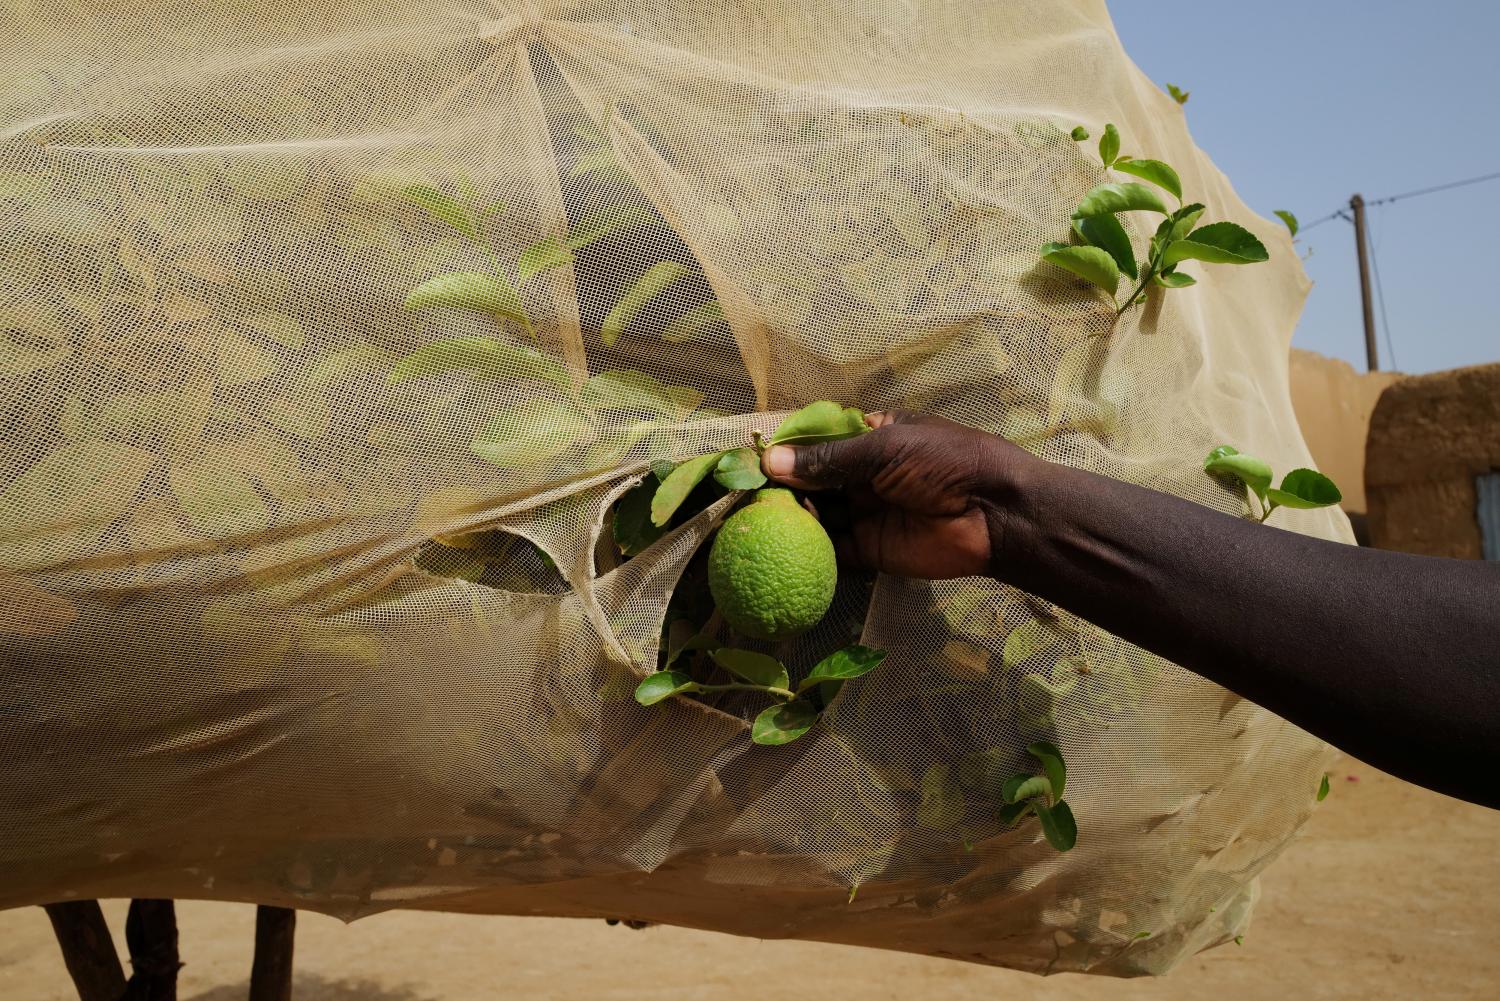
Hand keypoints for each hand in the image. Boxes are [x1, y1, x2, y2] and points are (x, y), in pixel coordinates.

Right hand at [760, 410, 1026, 579]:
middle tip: (745, 495)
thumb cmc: (945, 463)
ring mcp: (866, 513)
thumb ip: (828, 459)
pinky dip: (810, 550)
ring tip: (752, 521)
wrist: (995, 515)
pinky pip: (833, 550)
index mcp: (872, 438)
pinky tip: (780, 547)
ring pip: (818, 515)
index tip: (751, 458)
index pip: (820, 442)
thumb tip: (770, 462)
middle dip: (783, 487)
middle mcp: (865, 475)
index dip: (787, 450)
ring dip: (792, 518)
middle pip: (813, 481)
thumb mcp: (884, 448)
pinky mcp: (870, 550)